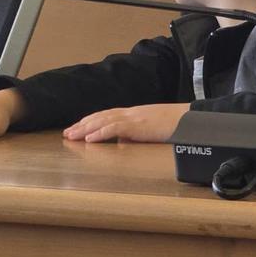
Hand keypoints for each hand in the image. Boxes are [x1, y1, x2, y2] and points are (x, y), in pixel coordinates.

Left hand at [62, 103, 189, 142]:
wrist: (188, 119)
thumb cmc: (172, 126)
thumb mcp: (149, 130)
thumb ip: (133, 135)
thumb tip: (121, 143)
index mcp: (131, 114)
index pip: (104, 116)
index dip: (88, 122)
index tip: (76, 129)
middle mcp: (129, 113)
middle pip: (99, 117)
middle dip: (81, 125)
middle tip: (66, 134)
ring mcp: (133, 118)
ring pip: (103, 121)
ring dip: (85, 129)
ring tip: (72, 136)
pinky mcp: (138, 125)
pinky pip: (116, 129)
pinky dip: (101, 133)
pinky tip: (91, 139)